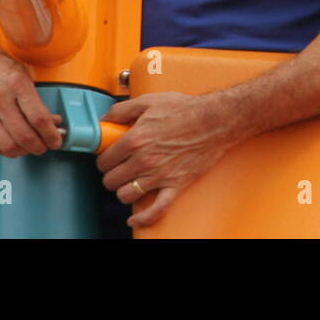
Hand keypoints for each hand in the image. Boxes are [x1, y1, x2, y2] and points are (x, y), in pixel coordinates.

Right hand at [0, 40, 63, 156]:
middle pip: (24, 136)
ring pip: (8, 145)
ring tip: (33, 146)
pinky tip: (15, 145)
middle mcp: (0, 101)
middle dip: (41, 146)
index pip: (38, 118)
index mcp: (16, 85)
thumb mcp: (21, 73)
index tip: (58, 139)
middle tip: (48, 144)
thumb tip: (50, 120)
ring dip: (24, 151)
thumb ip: (35, 98)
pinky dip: (7, 150)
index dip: (52, 134)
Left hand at [96, 92, 234, 227]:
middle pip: (111, 180)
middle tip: (119, 168)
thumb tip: (104, 119)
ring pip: (126, 195)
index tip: (109, 157)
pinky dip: (143, 217)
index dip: (104, 159)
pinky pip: (156, 209)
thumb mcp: (149, 101)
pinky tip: (135, 218)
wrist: (215, 120)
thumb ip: (121, 110)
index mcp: (135, 140)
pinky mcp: (175, 185)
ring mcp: (159, 176)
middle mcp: (144, 160)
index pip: (104, 160)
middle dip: (112, 174)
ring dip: (125, 190)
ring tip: (130, 182)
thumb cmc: (185, 109)